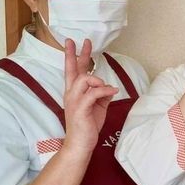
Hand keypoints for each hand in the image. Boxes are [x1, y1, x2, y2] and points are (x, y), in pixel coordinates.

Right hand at [61, 39, 118, 153]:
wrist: (80, 143)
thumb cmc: (88, 125)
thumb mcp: (99, 107)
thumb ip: (102, 95)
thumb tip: (110, 87)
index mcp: (75, 92)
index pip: (73, 70)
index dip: (74, 55)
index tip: (77, 42)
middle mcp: (71, 93)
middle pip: (73, 69)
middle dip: (78, 53)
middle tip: (85, 40)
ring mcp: (74, 100)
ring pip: (84, 79)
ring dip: (98, 80)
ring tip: (107, 88)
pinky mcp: (80, 108)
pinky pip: (93, 93)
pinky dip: (104, 90)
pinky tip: (113, 91)